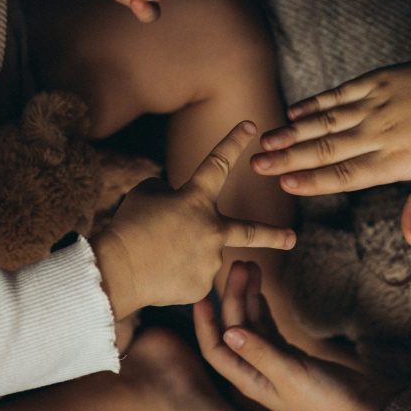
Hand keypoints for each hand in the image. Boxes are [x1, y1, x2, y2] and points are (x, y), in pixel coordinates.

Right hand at [92, 122, 295, 320]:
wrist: (117, 270)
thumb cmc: (128, 227)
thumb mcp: (145, 194)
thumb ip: (170, 193)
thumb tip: (178, 203)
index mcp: (196, 198)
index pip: (217, 163)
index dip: (233, 142)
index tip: (250, 125)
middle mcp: (212, 229)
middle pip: (250, 231)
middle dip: (274, 235)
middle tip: (292, 238)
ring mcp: (210, 259)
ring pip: (201, 256)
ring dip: (183, 256)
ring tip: (158, 258)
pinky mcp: (201, 285)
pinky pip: (191, 278)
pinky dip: (176, 276)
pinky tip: (159, 275)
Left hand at [194, 262, 402, 410]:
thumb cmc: (327, 403)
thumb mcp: (290, 375)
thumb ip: (260, 353)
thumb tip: (228, 331)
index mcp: (250, 381)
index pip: (216, 350)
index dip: (205, 323)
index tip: (200, 296)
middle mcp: (257, 372)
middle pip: (234, 329)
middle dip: (232, 297)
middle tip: (239, 265)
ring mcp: (273, 363)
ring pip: (252, 324)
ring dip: (248, 297)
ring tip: (250, 267)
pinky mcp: (291, 357)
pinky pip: (269, 327)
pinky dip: (263, 307)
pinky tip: (260, 290)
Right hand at [249, 26, 410, 245]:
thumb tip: (409, 243)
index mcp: (396, 160)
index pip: (345, 175)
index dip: (312, 181)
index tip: (284, 185)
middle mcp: (380, 132)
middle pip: (326, 148)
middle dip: (288, 158)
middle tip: (256, 165)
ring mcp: (376, 104)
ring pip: (326, 121)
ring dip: (292, 131)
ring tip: (264, 142)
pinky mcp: (377, 81)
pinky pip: (339, 94)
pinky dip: (314, 103)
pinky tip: (292, 112)